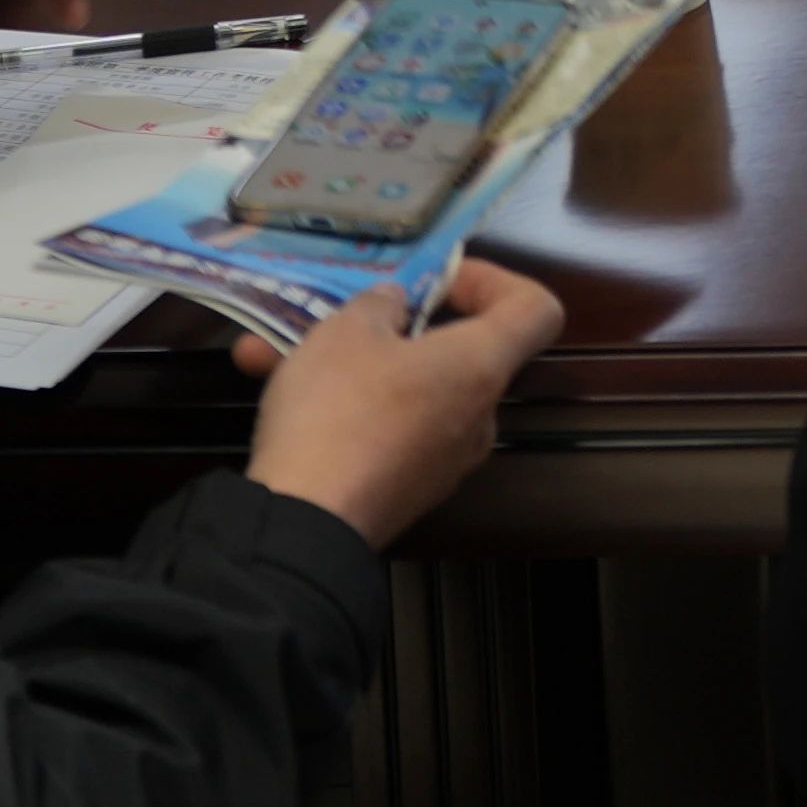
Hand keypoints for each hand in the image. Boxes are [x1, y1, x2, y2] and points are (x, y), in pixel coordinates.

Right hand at [236, 255, 567, 546]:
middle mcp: (476, 416)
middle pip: (456, 354)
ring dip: (347, 366)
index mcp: (481, 366)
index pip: (535, 310)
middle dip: (394, 327)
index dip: (496, 280)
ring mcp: (442, 462)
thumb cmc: (339, 412)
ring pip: (404, 392)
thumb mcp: (346, 332)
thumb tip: (397, 305)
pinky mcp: (403, 493)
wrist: (305, 527)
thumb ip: (379, 305)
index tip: (438, 279)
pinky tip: (271, 397)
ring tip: (272, 351)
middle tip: (342, 312)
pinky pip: (381, 432)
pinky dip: (339, 410)